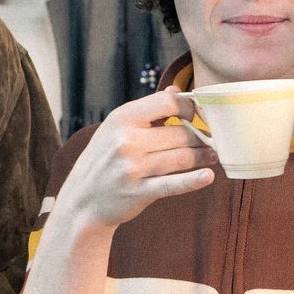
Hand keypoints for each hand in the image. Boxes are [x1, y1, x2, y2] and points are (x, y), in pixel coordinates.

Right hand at [58, 88, 216, 229]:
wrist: (81, 201)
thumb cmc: (102, 160)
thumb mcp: (114, 128)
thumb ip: (146, 110)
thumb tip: (176, 91)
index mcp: (121, 118)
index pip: (167, 103)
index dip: (190, 108)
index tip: (199, 116)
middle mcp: (126, 141)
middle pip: (180, 133)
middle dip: (200, 137)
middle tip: (211, 141)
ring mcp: (131, 168)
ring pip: (181, 157)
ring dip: (203, 156)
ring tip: (211, 156)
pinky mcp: (138, 192)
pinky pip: (172, 184)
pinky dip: (193, 180)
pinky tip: (208, 176)